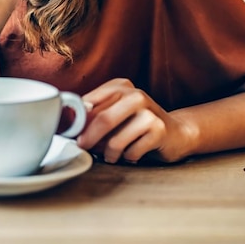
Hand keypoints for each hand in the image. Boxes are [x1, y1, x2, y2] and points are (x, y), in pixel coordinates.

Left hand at [76, 79, 194, 163]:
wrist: (176, 133)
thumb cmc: (137, 123)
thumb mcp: (116, 111)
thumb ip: (95, 113)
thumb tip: (70, 125)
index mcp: (120, 86)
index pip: (90, 101)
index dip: (77, 120)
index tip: (69, 132)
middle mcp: (135, 95)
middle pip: (102, 119)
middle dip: (89, 138)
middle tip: (83, 146)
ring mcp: (149, 111)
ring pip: (116, 140)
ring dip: (108, 153)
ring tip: (110, 155)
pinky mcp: (159, 130)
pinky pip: (131, 151)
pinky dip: (127, 157)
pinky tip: (131, 154)